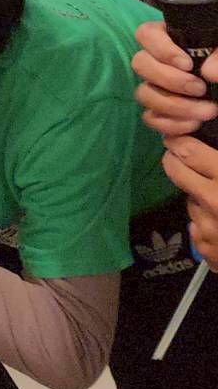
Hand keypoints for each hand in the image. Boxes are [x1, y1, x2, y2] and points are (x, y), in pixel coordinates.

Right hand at [132, 20, 217, 135]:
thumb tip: (208, 72)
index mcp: (172, 39)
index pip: (147, 34)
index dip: (161, 49)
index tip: (188, 65)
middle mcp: (158, 62)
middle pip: (140, 64)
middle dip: (169, 80)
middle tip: (200, 89)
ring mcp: (157, 87)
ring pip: (143, 93)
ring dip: (173, 105)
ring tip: (207, 112)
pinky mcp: (161, 112)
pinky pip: (151, 118)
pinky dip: (170, 124)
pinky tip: (195, 125)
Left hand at [163, 137, 217, 270]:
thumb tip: (215, 150)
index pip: (187, 150)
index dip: (180, 141)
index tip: (178, 138)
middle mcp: (214, 202)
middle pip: (175, 170)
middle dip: (176, 161)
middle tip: (181, 157)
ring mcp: (208, 228)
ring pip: (190, 200)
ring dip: (198, 196)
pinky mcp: (207, 250)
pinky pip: (198, 227)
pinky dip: (208, 223)